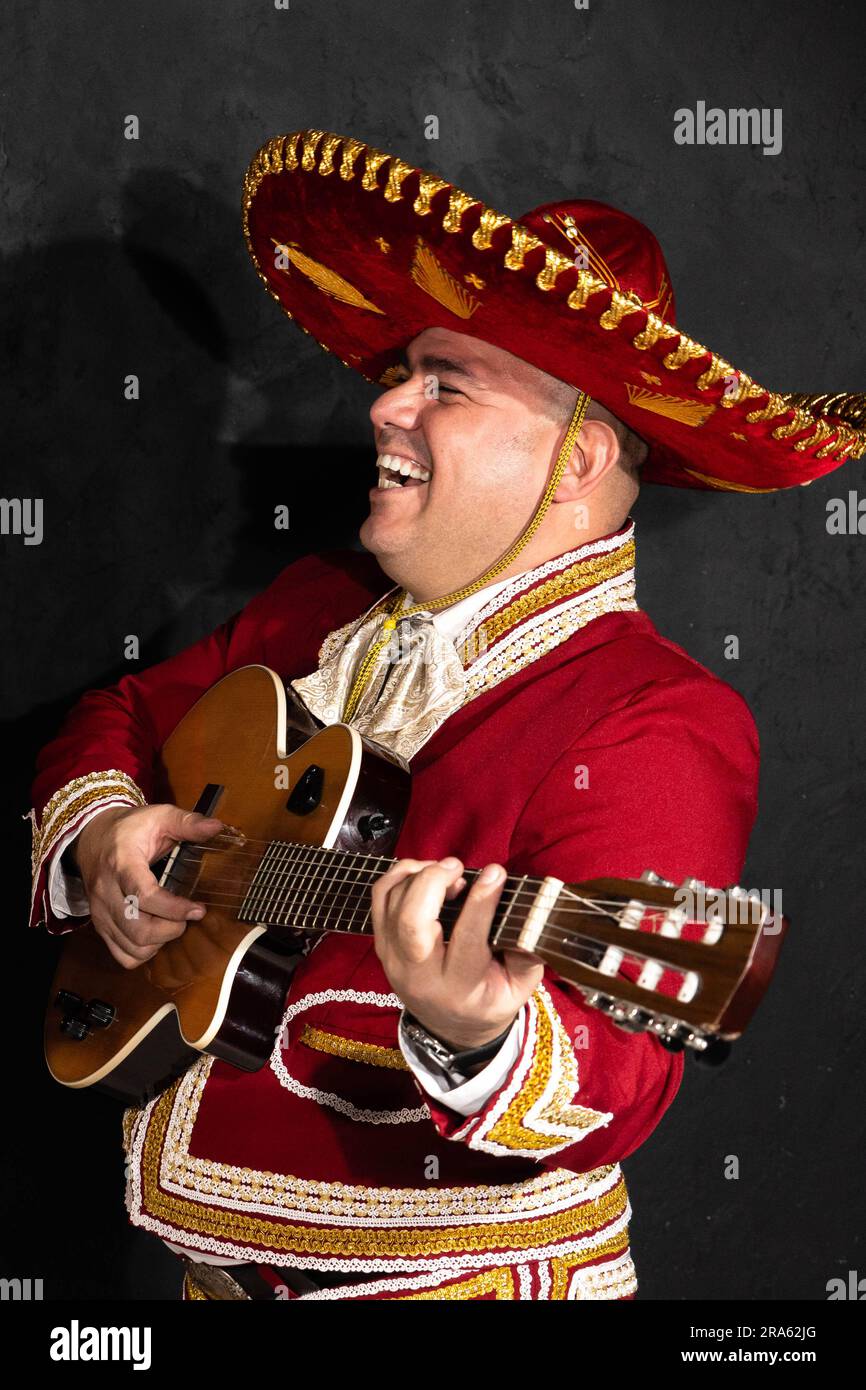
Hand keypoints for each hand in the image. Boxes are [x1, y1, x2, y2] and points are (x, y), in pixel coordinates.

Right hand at [74, 804, 224, 969]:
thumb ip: (188, 822)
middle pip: (138, 929)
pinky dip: (144, 953)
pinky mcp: (99, 926)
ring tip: (173, 923)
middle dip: (171, 930)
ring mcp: (100, 912)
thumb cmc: (130, 828)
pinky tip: (156, 935)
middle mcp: (106, 892)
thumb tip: (217, 827)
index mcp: (121, 863)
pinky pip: (123, 955)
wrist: (92, 837)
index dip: (174, 909)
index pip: (144, 896)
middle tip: (187, 916)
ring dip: (160, 943)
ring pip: (132, 948)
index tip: (199, 909)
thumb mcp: (159, 816)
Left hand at [371, 856, 544, 1049]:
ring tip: (447, 870)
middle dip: (433, 882)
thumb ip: (528, 954)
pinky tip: (424, 872)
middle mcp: (419, 975)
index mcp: (459, 988)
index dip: (481, 901)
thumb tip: (534, 915)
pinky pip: (380, 898)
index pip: (466, 939)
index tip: (496, 873)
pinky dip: (399, 875)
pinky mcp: (381, 944)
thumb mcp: (519, 987)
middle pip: (411, 921)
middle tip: (458, 868)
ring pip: (392, 904)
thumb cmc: (489, 999)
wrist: (451, 1025)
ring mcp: (393, 960)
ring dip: (419, 875)